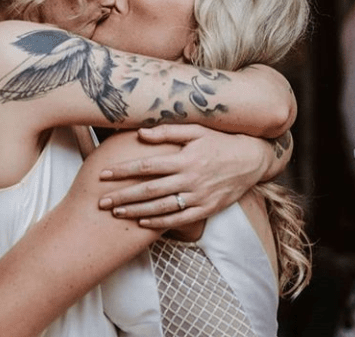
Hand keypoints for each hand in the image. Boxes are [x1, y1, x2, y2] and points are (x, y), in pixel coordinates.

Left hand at [97, 124, 271, 227]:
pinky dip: (160, 222)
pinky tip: (142, 223)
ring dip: (137, 211)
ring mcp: (198, 196)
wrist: (252, 160)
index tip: (104, 174)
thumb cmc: (219, 141)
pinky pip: (180, 219)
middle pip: (149, 190)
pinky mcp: (207, 209)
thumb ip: (168, 131)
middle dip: (124, 196)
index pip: (147, 165)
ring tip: (116, 213)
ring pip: (162, 207)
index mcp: (184, 158)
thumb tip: (141, 133)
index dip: (123, 170)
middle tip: (102, 201)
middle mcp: (190, 179)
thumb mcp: (197, 130)